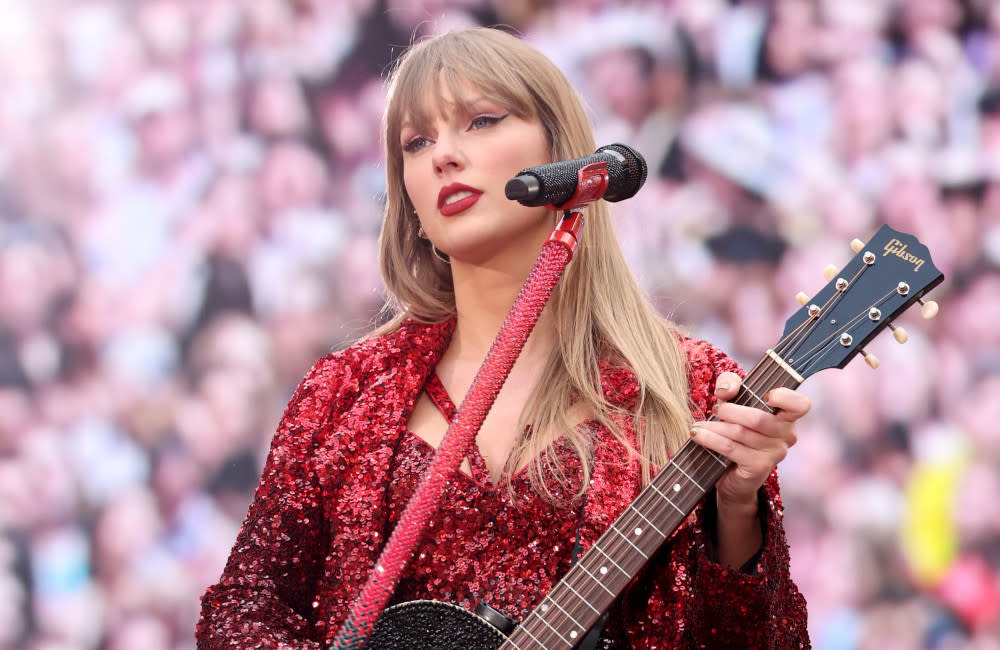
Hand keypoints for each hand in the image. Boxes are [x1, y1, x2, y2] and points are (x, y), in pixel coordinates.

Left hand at [691, 372, 809, 508]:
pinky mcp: (759, 467)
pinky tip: (698, 435)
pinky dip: (711, 439)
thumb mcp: (733, 401)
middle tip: (715, 410)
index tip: (766, 395)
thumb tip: (726, 390)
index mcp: (787, 416)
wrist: (731, 474)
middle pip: (758, 418)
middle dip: (730, 411)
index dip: (785, 398)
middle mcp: (787, 435)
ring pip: (740, 433)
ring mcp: (775, 453)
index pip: (800, 404)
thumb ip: (731, 384)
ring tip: (699, 426)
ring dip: (714, 427)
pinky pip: (731, 448)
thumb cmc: (736, 429)